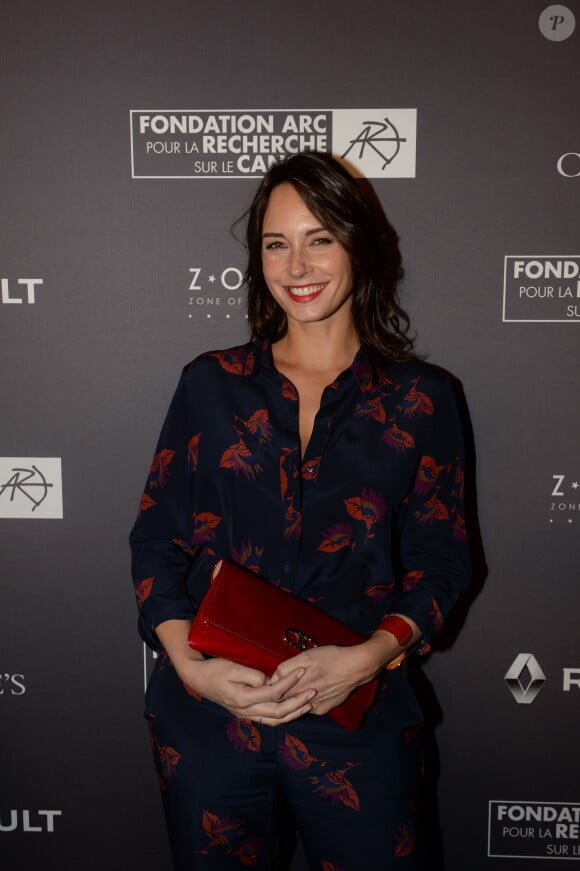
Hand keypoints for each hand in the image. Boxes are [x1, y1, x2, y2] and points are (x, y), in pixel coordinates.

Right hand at [176, 656, 315, 724]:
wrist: (198, 679)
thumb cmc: (215, 669)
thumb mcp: (232, 667)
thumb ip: (251, 675)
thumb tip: (269, 680)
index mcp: (243, 698)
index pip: (273, 693)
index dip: (289, 683)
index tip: (301, 672)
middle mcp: (246, 711)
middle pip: (278, 712)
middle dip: (298, 703)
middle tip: (313, 691)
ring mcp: (246, 714)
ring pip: (275, 720)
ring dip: (294, 713)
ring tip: (308, 704)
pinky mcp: (247, 713)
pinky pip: (269, 719)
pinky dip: (284, 716)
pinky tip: (293, 709)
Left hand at [271, 640, 390, 716]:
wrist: (356, 668)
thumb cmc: (331, 658)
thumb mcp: (306, 656)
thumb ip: (287, 667)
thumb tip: (274, 676)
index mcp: (296, 686)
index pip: (274, 693)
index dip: (271, 686)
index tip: (271, 681)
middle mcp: (303, 700)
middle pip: (284, 701)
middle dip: (280, 694)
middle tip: (281, 684)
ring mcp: (313, 707)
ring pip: (296, 705)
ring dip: (293, 697)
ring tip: (300, 684)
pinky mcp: (323, 710)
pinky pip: (309, 707)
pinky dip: (307, 700)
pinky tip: (313, 689)